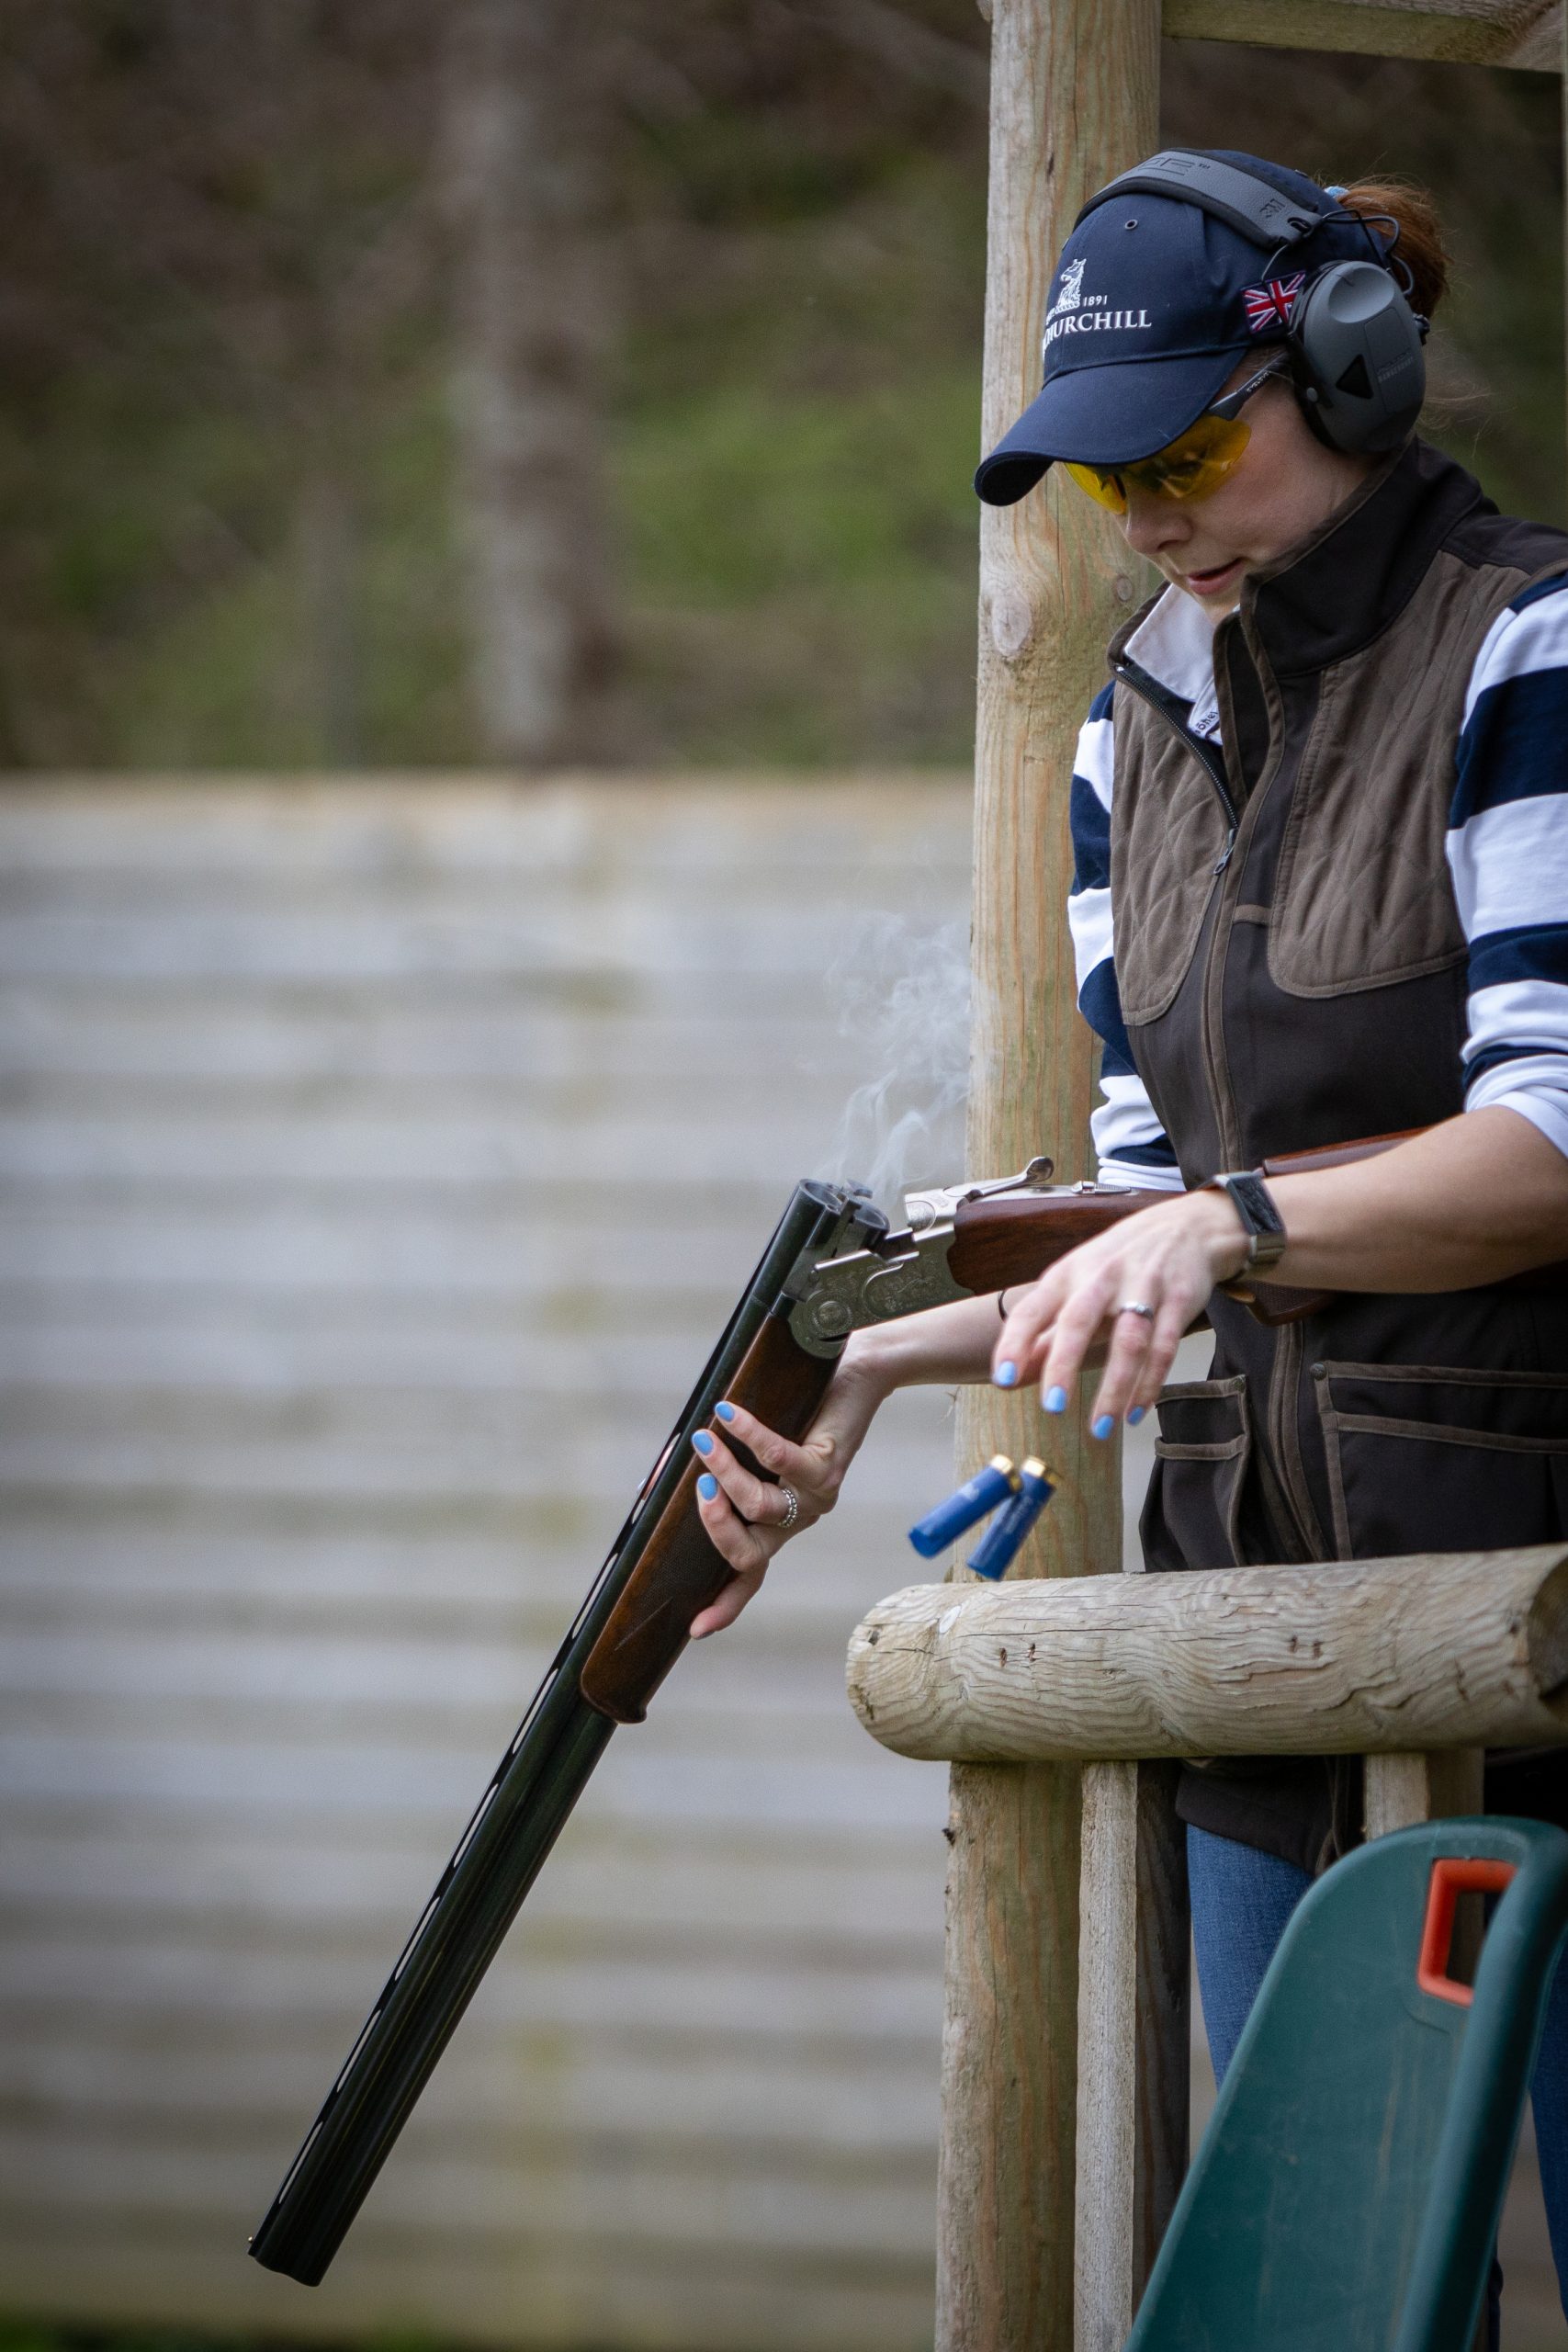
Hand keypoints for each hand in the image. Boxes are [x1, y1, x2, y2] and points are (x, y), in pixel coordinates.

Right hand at [688, 1337, 890, 1637]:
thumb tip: (652, 1485)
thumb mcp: (743, 1446)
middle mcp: (798, 1518)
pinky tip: (727, 1414)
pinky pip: (777, 1458)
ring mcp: (816, 1497)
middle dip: (715, 1528)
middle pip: (749, 1554)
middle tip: (698, 1491)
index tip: (697, 1629)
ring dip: (724, 1473)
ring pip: (759, 1507)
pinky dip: (746, 1435)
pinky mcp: (828, 1465)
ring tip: (704, 1439)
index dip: (726, 1605)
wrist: (857, 1373)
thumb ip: (708, 1468)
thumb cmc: (796, 1407)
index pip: (750, 1576)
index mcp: (779, 1523)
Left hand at [994, 1189, 1248, 1432]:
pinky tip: (1136, 1412)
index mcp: (1067, 1274)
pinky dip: (1150, 1382)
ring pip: (1129, 1341)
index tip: (1001, 1379)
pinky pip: (1164, 1347)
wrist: (1185, 1225)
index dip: (1015, 1344)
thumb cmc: (1116, 1263)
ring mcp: (1144, 1287)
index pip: (1033, 1310)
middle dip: (1063, 1364)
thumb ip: (1043, 1334)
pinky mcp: (1179, 1300)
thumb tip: (1008, 1379)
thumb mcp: (1074, 1287)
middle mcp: (1101, 1278)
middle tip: (1052, 1408)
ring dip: (1114, 1388)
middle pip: (1079, 1321)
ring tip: (1100, 1428)